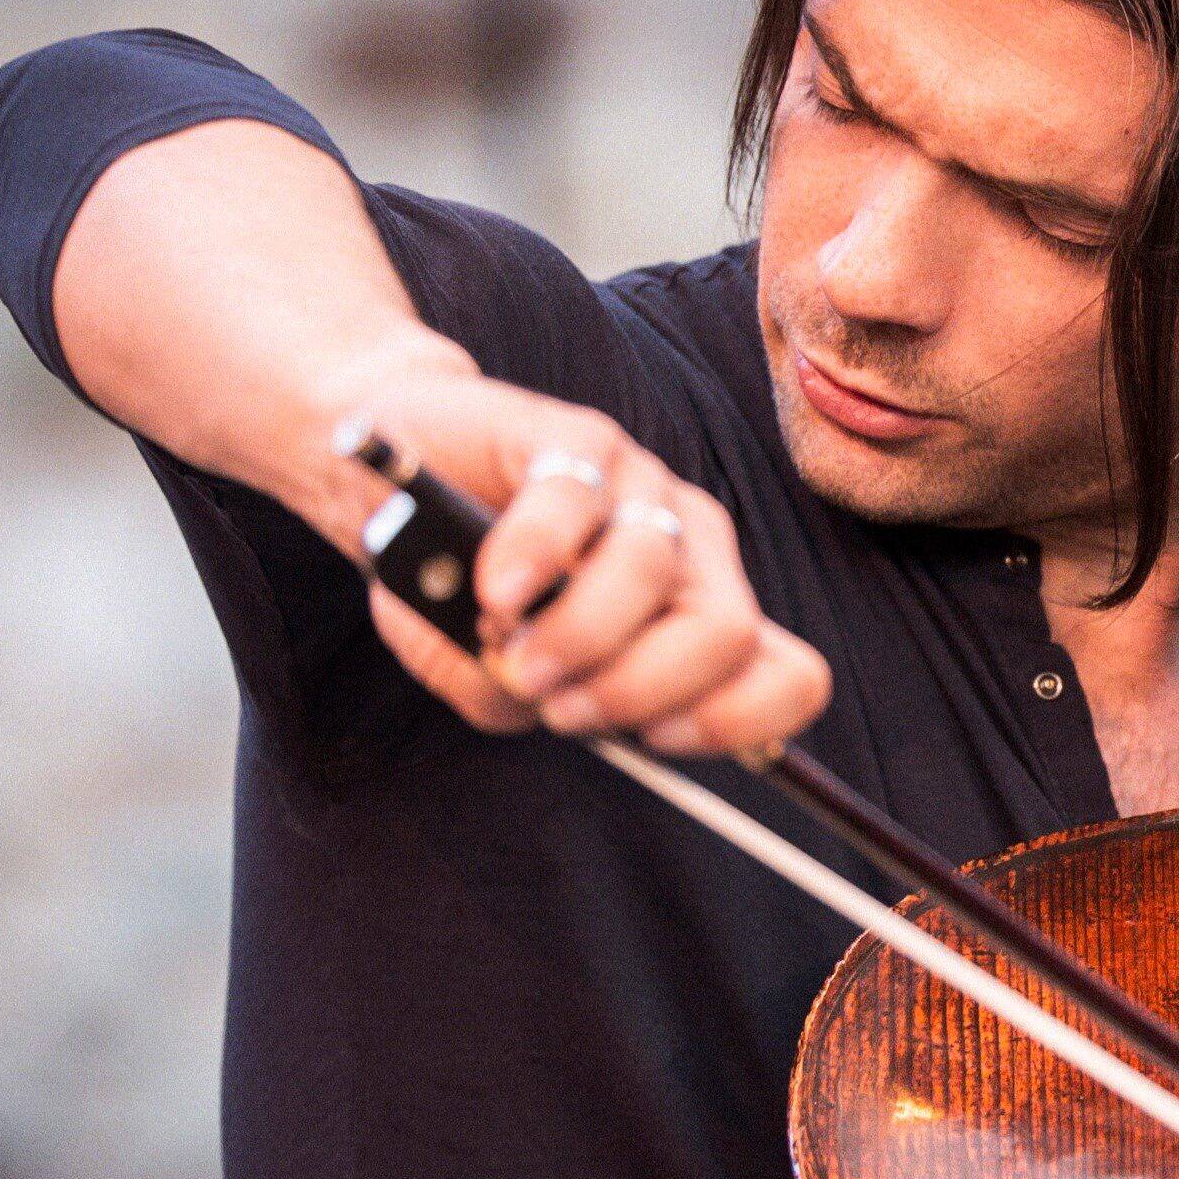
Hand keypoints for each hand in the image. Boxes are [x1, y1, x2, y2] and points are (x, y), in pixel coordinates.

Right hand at [331, 364, 830, 757]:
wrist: (388, 485)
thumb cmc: (459, 593)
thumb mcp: (494, 674)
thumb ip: (515, 700)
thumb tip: (530, 697)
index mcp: (702, 613)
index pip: (790, 676)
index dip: (733, 722)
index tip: (650, 740)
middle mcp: (692, 550)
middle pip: (727, 632)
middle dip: (638, 689)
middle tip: (558, 705)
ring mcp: (640, 487)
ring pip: (650, 571)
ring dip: (575, 635)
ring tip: (510, 651)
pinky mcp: (574, 439)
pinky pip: (574, 502)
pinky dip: (530, 560)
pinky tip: (495, 591)